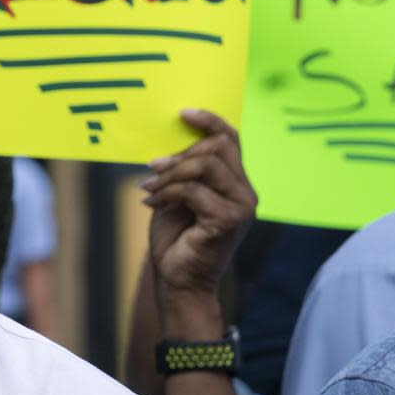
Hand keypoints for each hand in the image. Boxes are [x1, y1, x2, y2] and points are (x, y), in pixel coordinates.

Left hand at [140, 110, 256, 307]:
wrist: (177, 281)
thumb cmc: (176, 239)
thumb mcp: (177, 195)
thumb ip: (183, 170)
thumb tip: (168, 142)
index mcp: (236, 183)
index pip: (232, 139)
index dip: (210, 121)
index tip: (182, 113)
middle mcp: (246, 192)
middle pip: (218, 147)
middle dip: (179, 154)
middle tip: (152, 167)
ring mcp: (241, 207)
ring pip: (205, 166)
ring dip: (170, 174)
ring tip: (149, 187)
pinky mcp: (228, 221)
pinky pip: (194, 191)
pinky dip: (167, 193)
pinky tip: (151, 203)